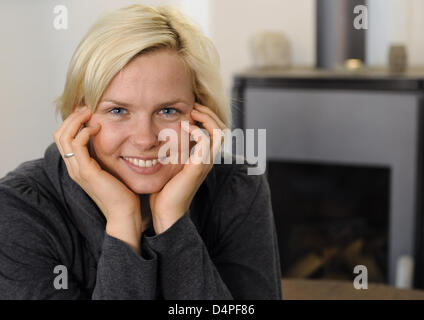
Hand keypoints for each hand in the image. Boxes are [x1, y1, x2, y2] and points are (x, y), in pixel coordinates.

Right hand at [53, 106, 143, 252]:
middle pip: (59, 134)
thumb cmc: (122, 193)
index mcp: (78, 166)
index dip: (72, 122)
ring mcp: (77, 170)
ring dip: (76, 121)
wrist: (124, 213)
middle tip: (87, 108)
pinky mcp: (86, 172)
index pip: (64, 138)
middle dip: (72, 118)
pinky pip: (76, 146)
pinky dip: (83, 132)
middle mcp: (73, 168)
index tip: (87, 112)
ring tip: (90, 113)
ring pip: (64, 137)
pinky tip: (97, 128)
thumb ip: (107, 157)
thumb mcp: (112, 170)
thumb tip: (116, 141)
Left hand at [149, 103, 226, 233]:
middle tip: (193, 106)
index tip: (191, 109)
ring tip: (192, 112)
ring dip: (206, 118)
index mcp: (203, 158)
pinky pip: (206, 141)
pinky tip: (184, 127)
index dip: (207, 117)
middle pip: (223, 128)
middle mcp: (208, 159)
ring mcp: (206, 162)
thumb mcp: (168, 164)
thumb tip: (162, 134)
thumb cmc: (164, 190)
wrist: (165, 211)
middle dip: (209, 113)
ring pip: (220, 132)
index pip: (216, 131)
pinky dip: (197, 130)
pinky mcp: (199, 166)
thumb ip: (171, 149)